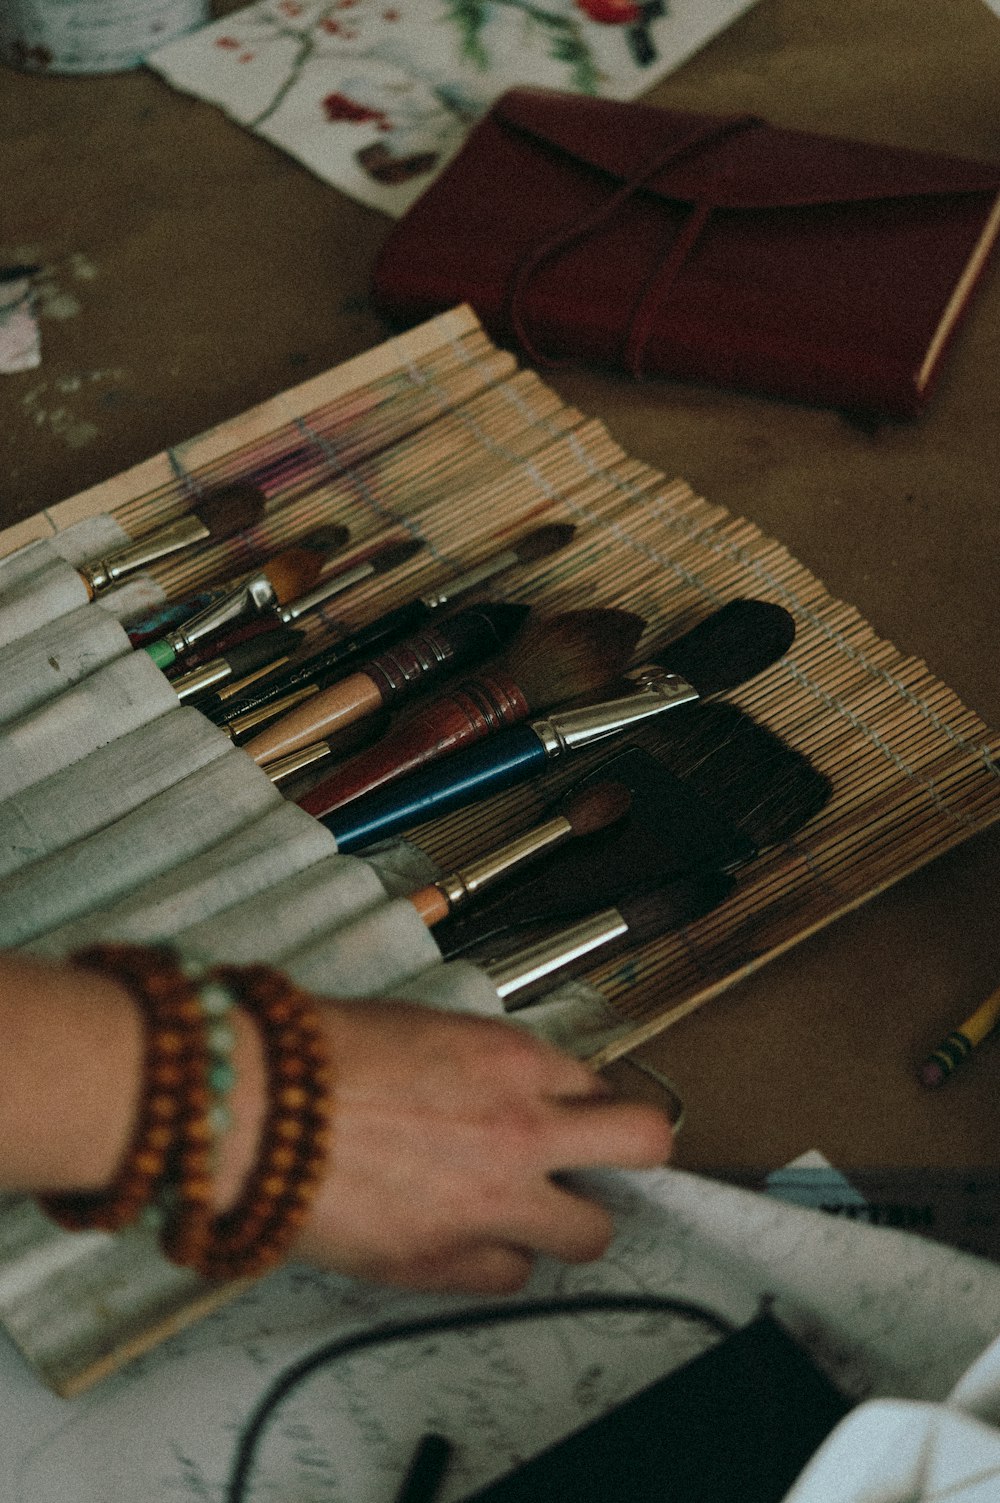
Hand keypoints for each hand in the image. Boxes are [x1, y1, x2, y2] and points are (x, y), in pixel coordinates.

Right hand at [293, 999, 672, 1293]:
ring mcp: (492, 1203)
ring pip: (592, 1233)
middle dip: (631, 1150)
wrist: (254, 1106)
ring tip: (526, 1211)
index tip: (576, 1112)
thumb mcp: (424, 1028)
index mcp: (513, 1060)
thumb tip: (510, 1084)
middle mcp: (522, 1130)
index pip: (599, 1082)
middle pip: (644, 1143)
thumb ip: (485, 1063)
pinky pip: (512, 1276)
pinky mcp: (446, 1261)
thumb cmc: (318, 1056)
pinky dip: (496, 1260)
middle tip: (601, 1160)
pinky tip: (464, 1237)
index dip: (584, 1100)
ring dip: (567, 1221)